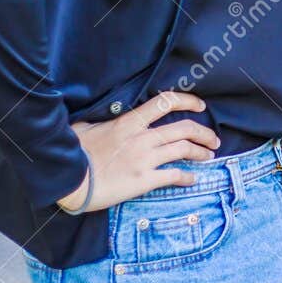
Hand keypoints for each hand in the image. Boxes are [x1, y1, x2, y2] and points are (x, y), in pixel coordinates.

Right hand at [54, 91, 221, 213]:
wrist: (68, 179)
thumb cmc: (73, 152)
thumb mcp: (86, 127)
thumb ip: (104, 122)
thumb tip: (105, 118)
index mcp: (129, 122)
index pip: (165, 103)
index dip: (188, 101)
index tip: (200, 106)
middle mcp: (142, 138)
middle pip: (184, 129)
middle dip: (204, 133)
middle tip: (213, 139)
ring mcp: (145, 159)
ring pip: (184, 150)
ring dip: (201, 152)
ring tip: (209, 156)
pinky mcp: (144, 181)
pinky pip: (174, 176)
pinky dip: (187, 177)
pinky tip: (192, 179)